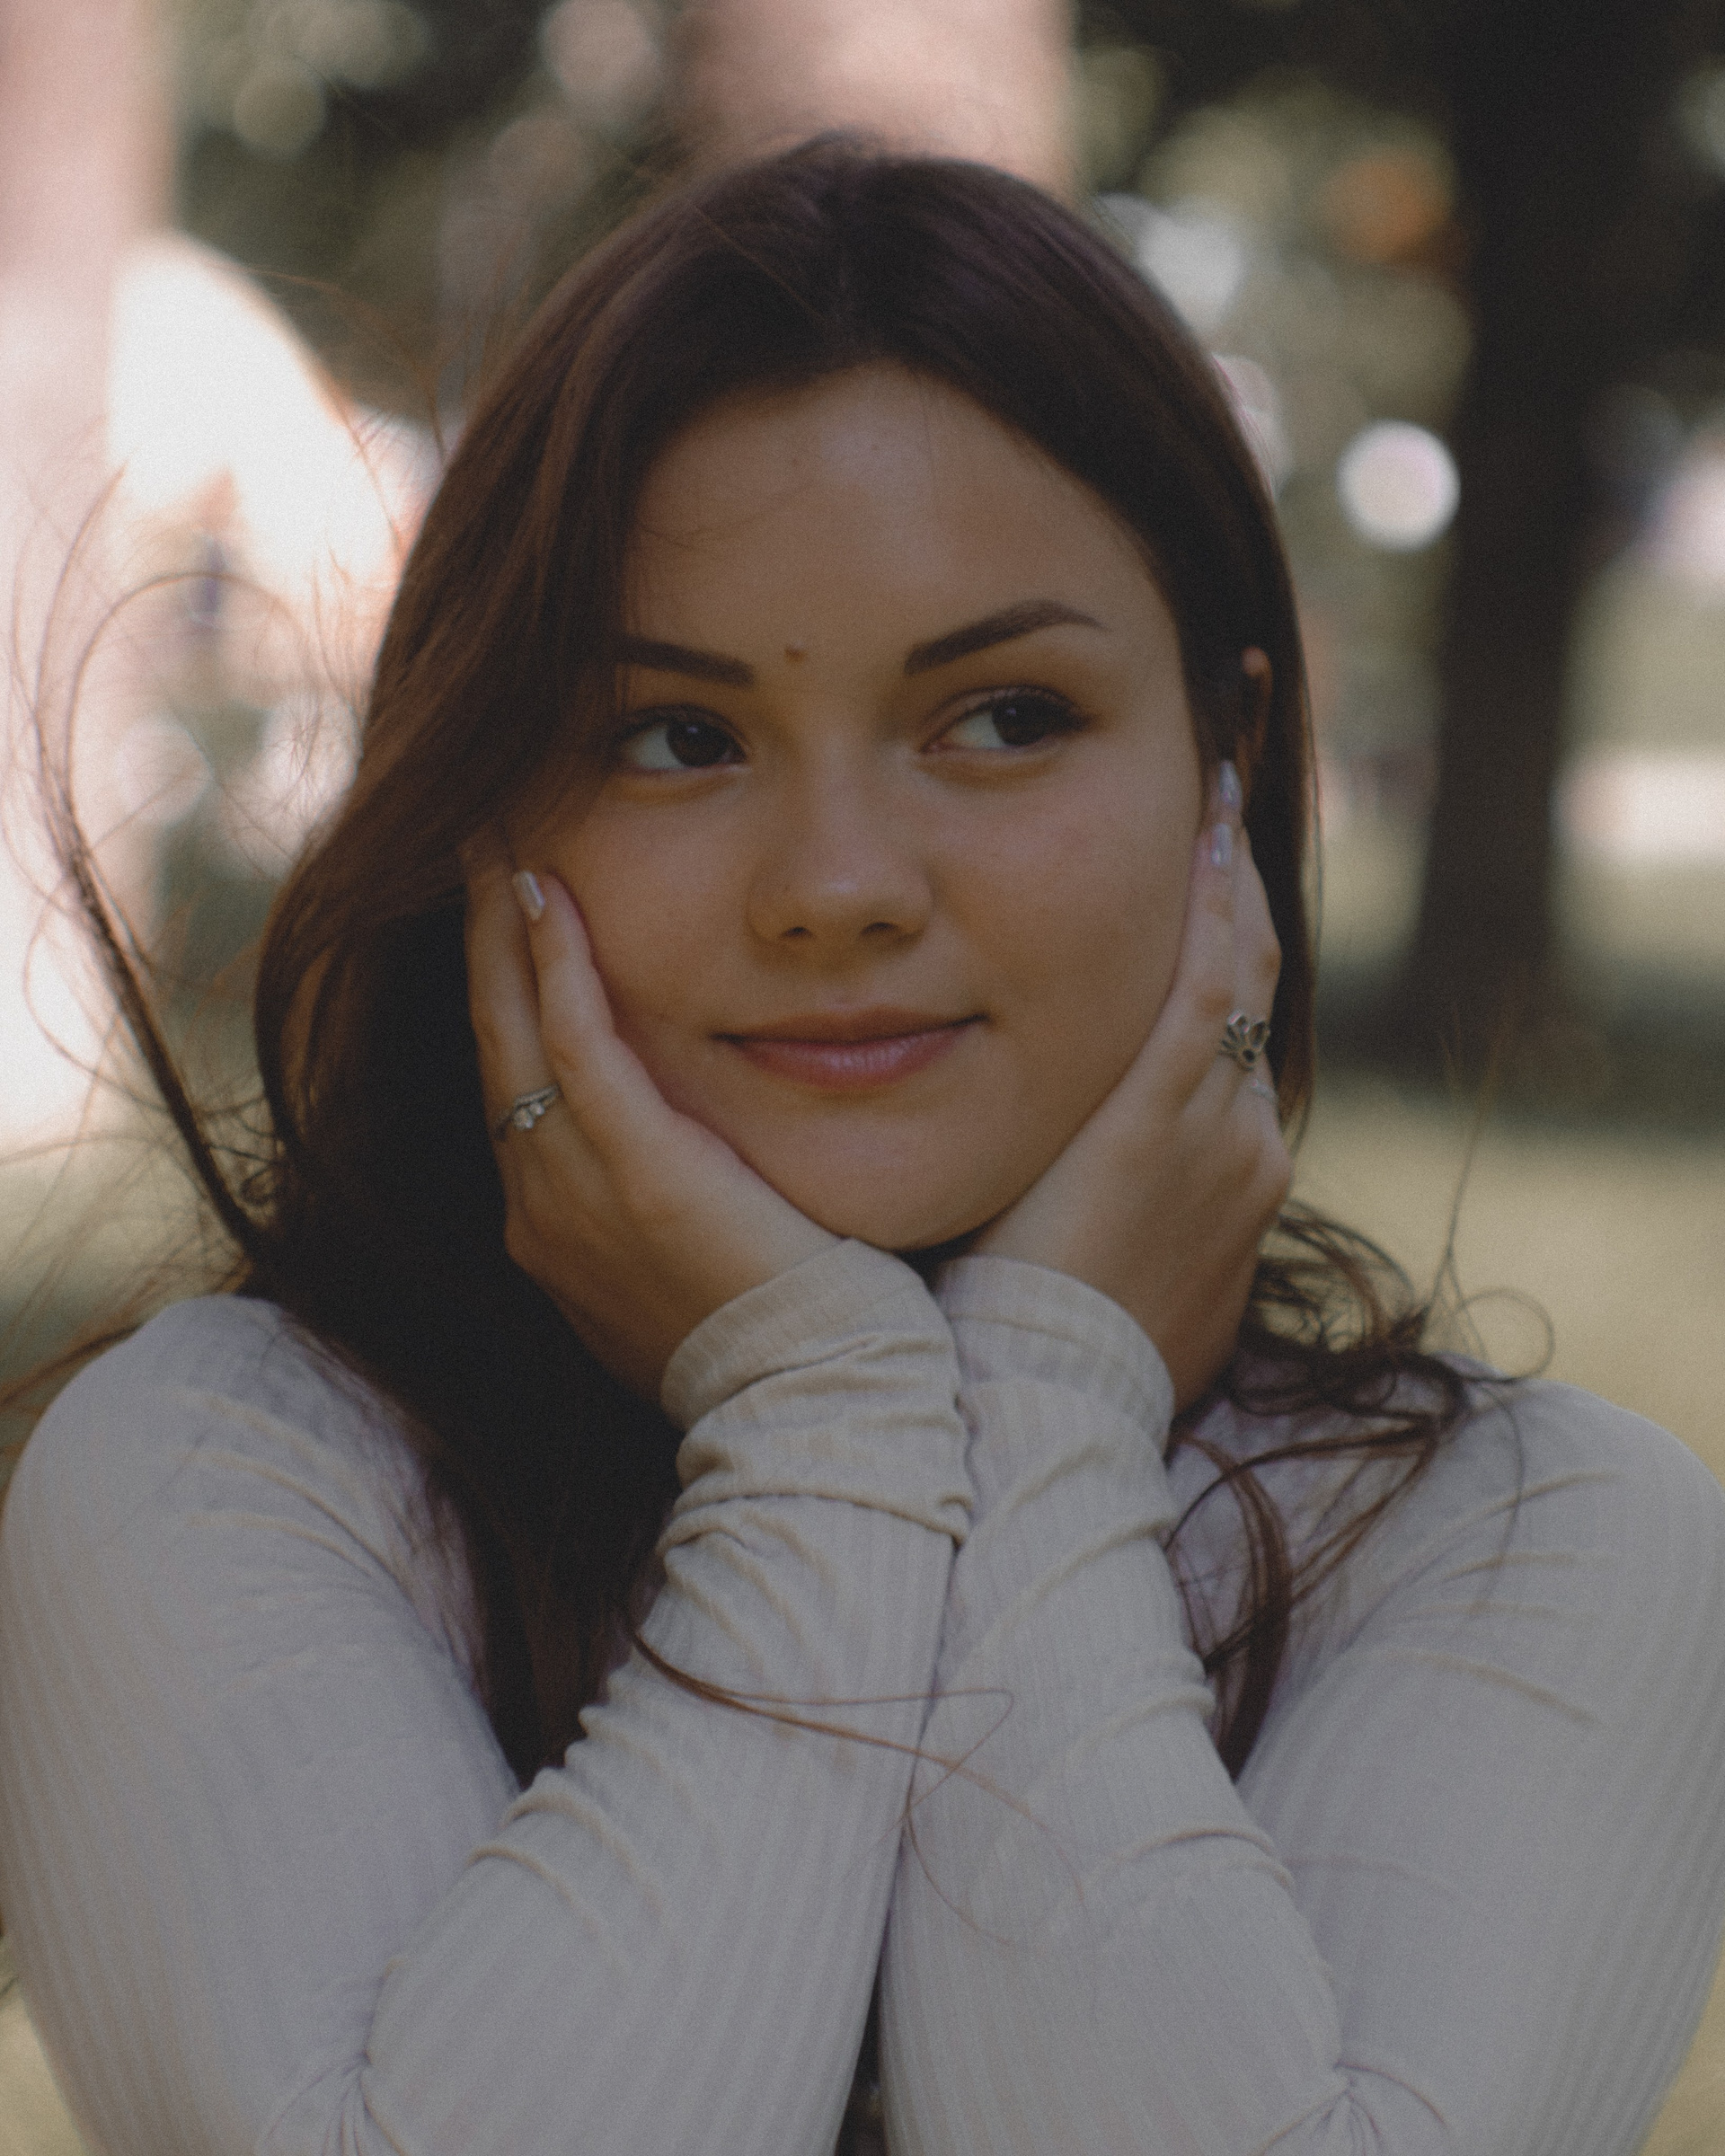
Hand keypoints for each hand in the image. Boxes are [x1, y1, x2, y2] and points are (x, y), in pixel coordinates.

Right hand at [464, 830, 836, 1399]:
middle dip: (482, 941)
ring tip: (495, 842)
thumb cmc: (785, 1335)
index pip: (515, 1081)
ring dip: (503, 932)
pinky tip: (549, 895)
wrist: (815, 1407)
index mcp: (559, 1225)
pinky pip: (575, 1052)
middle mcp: (543, 1206)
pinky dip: (555, 970)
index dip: (505, 992)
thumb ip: (686, 1189)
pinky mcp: (639, 1178)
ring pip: (514, 1034)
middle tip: (477, 845)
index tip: (508, 910)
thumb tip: (711, 1146)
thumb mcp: (707, 1255)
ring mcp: (575, 1195)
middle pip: (494, 1043)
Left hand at [969, 779, 1290, 1408]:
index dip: (1220, 949)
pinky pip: (1208, 981)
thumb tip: (1019, 1174)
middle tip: (1215, 790)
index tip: (1200, 878)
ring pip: (1238, 967)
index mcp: (1224, 1181)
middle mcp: (1244, 1144)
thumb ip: (1069, 1206)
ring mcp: (1222, 1128)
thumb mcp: (1080, 1275)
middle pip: (1250, 983)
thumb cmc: (1036, 1358)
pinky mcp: (1168, 1118)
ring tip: (1212, 776)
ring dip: (1223, 872)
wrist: (1045, 1414)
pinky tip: (1200, 821)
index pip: (1227, 1037)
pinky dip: (1209, 900)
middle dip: (1232, 887)